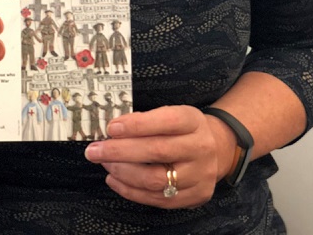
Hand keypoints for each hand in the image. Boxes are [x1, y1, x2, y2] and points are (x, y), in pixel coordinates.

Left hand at [84, 105, 232, 207]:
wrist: (216, 149)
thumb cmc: (184, 129)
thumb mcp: (172, 114)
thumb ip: (146, 120)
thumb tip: (114, 129)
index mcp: (193, 121)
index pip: (166, 122)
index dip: (137, 125)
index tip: (111, 128)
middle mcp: (200, 148)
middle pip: (157, 151)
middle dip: (120, 151)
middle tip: (95, 150)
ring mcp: (199, 175)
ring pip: (155, 179)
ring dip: (123, 172)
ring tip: (104, 164)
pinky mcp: (195, 196)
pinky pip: (158, 199)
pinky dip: (131, 191)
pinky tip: (115, 180)